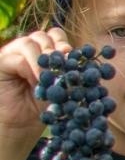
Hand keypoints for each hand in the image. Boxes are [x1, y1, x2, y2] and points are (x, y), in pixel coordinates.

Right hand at [0, 29, 70, 143]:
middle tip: (62, 69)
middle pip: (43, 36)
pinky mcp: (0, 63)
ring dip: (42, 61)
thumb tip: (82, 57)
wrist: (21, 125)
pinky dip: (29, 69)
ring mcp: (11, 54)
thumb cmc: (42, 105)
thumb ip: (68, 70)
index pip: (56, 35)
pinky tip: (36, 82)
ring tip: (48, 78)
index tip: (72, 58)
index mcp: (44, 50)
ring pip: (29, 43)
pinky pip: (17, 59)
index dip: (64, 43)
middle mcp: (27, 48)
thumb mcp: (60, 85)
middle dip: (55, 51)